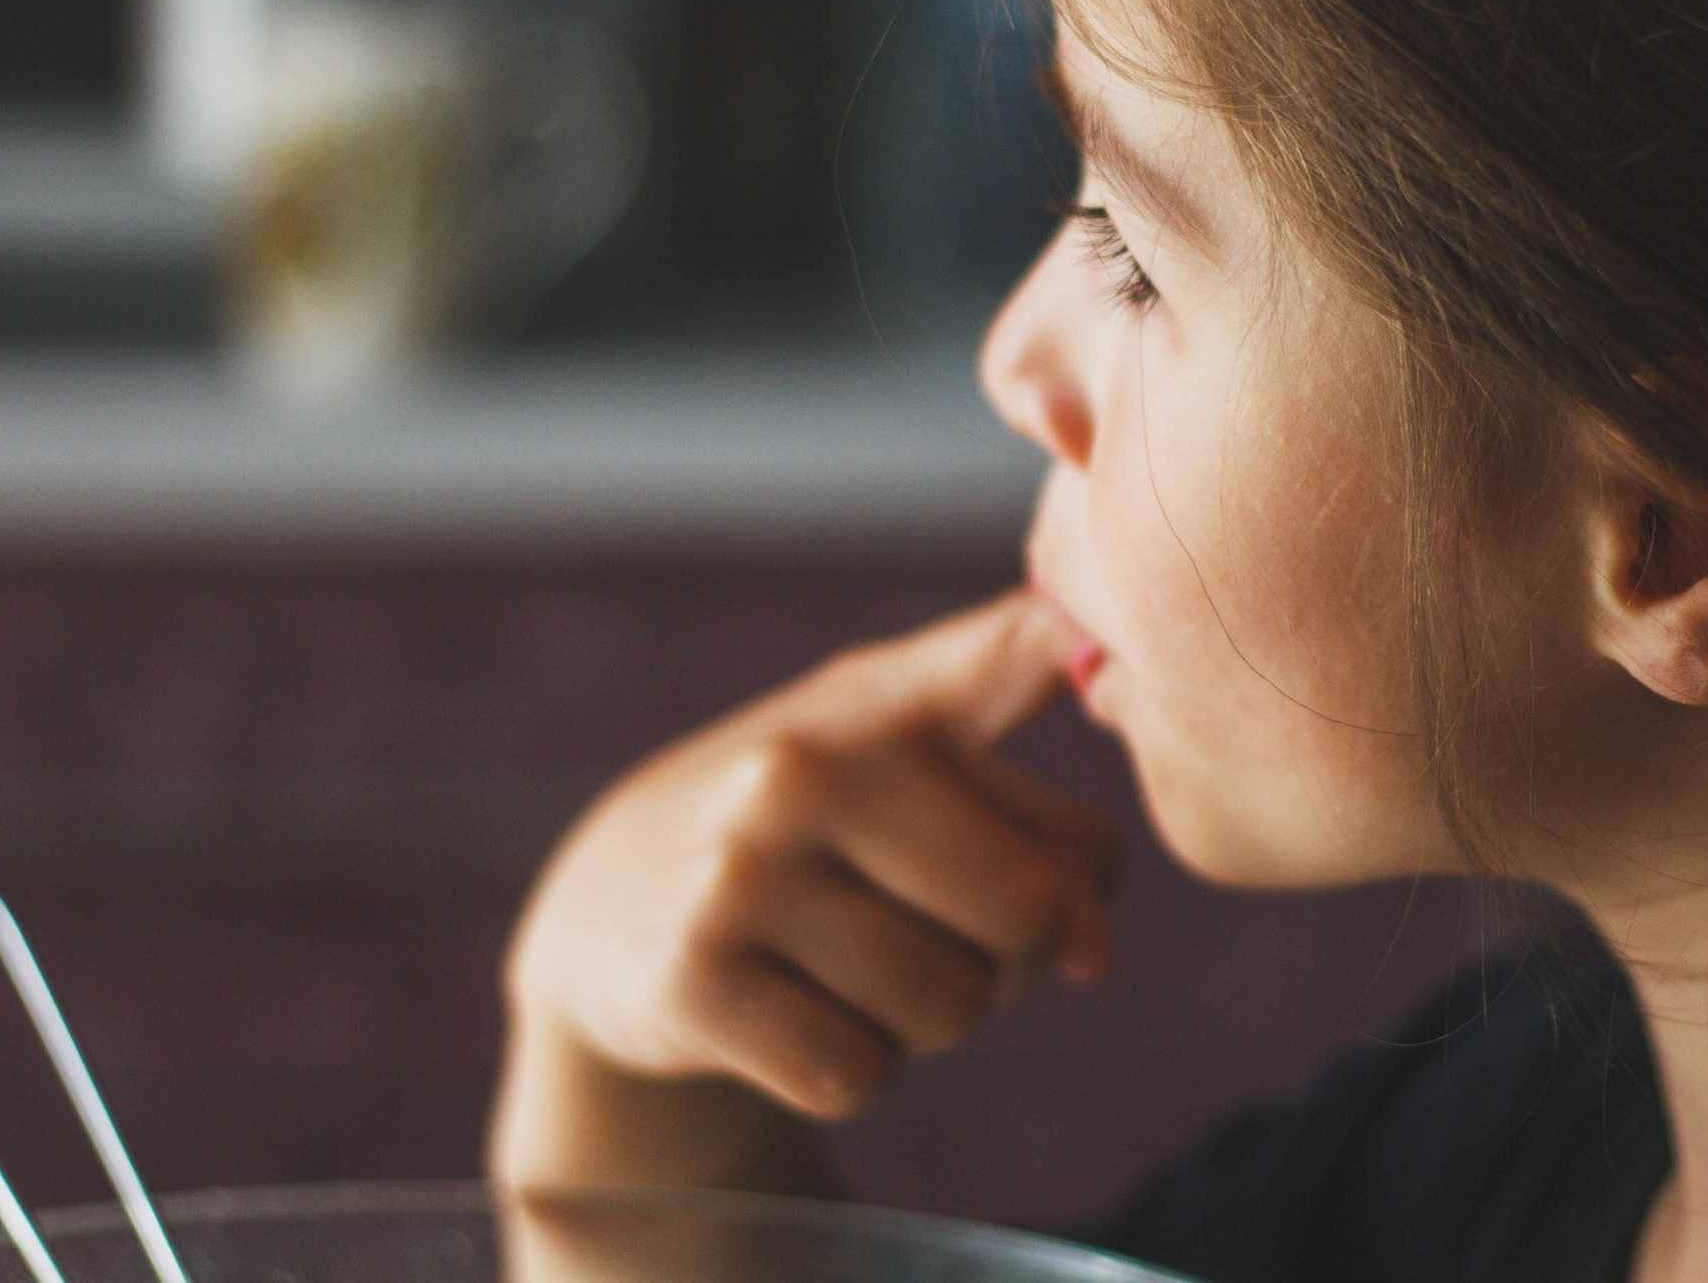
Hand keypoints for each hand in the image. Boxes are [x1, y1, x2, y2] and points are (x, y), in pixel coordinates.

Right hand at [492, 590, 1119, 1189]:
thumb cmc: (825, 835)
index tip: (1093, 636)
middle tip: (941, 930)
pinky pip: (859, 1072)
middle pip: (1024, 908)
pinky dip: (853, 1066)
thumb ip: (1052, 841)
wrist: (613, 904)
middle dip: (1012, 954)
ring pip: (949, 1005)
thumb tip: (1094, 954)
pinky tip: (800, 1009)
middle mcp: (811, 764)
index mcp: (890, 697)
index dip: (1068, 641)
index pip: (1004, 649)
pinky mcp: (693, 975)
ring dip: (931, 1017)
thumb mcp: (925, 782)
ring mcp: (743, 866)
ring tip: (859, 962)